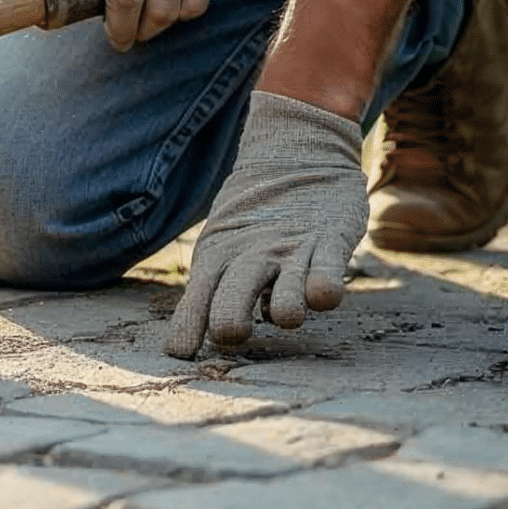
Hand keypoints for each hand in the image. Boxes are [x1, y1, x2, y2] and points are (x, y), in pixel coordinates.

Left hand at [32, 0, 231, 50]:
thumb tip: (25, 9)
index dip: (118, 28)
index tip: (113, 37)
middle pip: (159, 11)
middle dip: (139, 31)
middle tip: (126, 29)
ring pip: (183, 11)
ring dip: (161, 24)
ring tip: (144, 12)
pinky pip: (202, 1)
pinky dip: (184, 9)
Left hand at [166, 92, 369, 357]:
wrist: (296, 155)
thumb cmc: (251, 223)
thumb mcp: (222, 252)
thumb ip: (206, 298)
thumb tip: (178, 351)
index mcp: (218, 260)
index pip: (198, 296)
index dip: (189, 325)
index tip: (179, 353)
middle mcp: (252, 257)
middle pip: (234, 292)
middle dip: (230, 317)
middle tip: (231, 335)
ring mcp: (292, 250)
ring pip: (286, 286)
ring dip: (285, 305)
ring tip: (285, 315)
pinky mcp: (330, 240)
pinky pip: (328, 266)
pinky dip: (324, 283)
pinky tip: (322, 296)